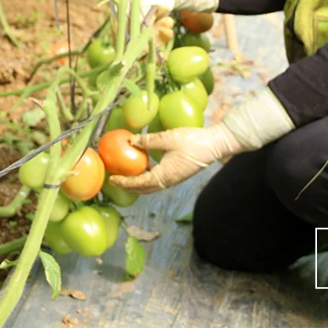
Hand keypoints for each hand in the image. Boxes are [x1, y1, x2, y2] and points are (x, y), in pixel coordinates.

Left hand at [108, 124, 243, 193]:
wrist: (215, 145)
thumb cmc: (192, 141)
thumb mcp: (168, 138)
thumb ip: (148, 140)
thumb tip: (130, 140)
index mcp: (164, 176)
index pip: (139, 183)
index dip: (124, 182)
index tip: (112, 179)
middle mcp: (167, 181)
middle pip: (143, 189)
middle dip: (128, 186)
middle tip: (115, 180)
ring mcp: (173, 179)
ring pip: (151, 186)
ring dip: (137, 182)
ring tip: (127, 174)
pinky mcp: (177, 174)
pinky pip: (158, 179)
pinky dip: (147, 176)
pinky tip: (144, 164)